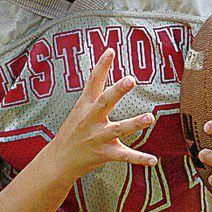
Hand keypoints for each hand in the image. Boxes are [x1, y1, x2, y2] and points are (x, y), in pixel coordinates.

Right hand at [44, 48, 157, 179]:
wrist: (59, 160)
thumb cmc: (74, 130)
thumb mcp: (80, 108)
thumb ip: (95, 88)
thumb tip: (105, 60)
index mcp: (85, 106)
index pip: (93, 82)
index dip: (101, 66)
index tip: (111, 50)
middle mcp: (91, 120)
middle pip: (104, 102)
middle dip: (117, 91)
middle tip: (130, 79)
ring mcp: (98, 137)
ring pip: (117, 129)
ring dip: (133, 124)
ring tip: (149, 118)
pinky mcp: (105, 153)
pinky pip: (124, 156)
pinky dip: (139, 158)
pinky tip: (153, 159)